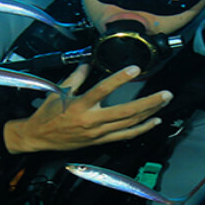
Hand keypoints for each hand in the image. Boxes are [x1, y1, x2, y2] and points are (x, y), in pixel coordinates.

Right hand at [3, 64, 169, 152]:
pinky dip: (141, 129)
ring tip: (163, 102)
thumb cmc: (48, 114)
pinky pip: (125, 135)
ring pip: (129, 124)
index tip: (135, 69)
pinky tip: (154, 121)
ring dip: (149, 113)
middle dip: (148, 103)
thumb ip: (76, 77)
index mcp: (79, 105)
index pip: (102, 90)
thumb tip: (88, 63)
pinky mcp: (100, 141)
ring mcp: (97, 133)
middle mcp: (91, 120)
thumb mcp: (58, 91)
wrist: (39, 137)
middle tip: (166, 94)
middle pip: (125, 112)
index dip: (119, 79)